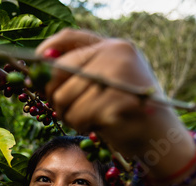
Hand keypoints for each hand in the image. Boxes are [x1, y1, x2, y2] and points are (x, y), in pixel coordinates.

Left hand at [36, 29, 195, 178]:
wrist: (161, 137)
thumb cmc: (128, 110)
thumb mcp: (108, 81)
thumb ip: (80, 70)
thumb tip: (39, 69)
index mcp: (114, 46)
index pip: (69, 37)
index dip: (45, 52)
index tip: (35, 69)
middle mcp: (116, 55)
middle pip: (59, 71)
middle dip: (55, 95)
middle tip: (67, 108)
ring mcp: (117, 77)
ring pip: (63, 97)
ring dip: (69, 115)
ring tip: (90, 118)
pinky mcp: (115, 103)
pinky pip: (76, 116)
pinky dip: (81, 126)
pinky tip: (100, 125)